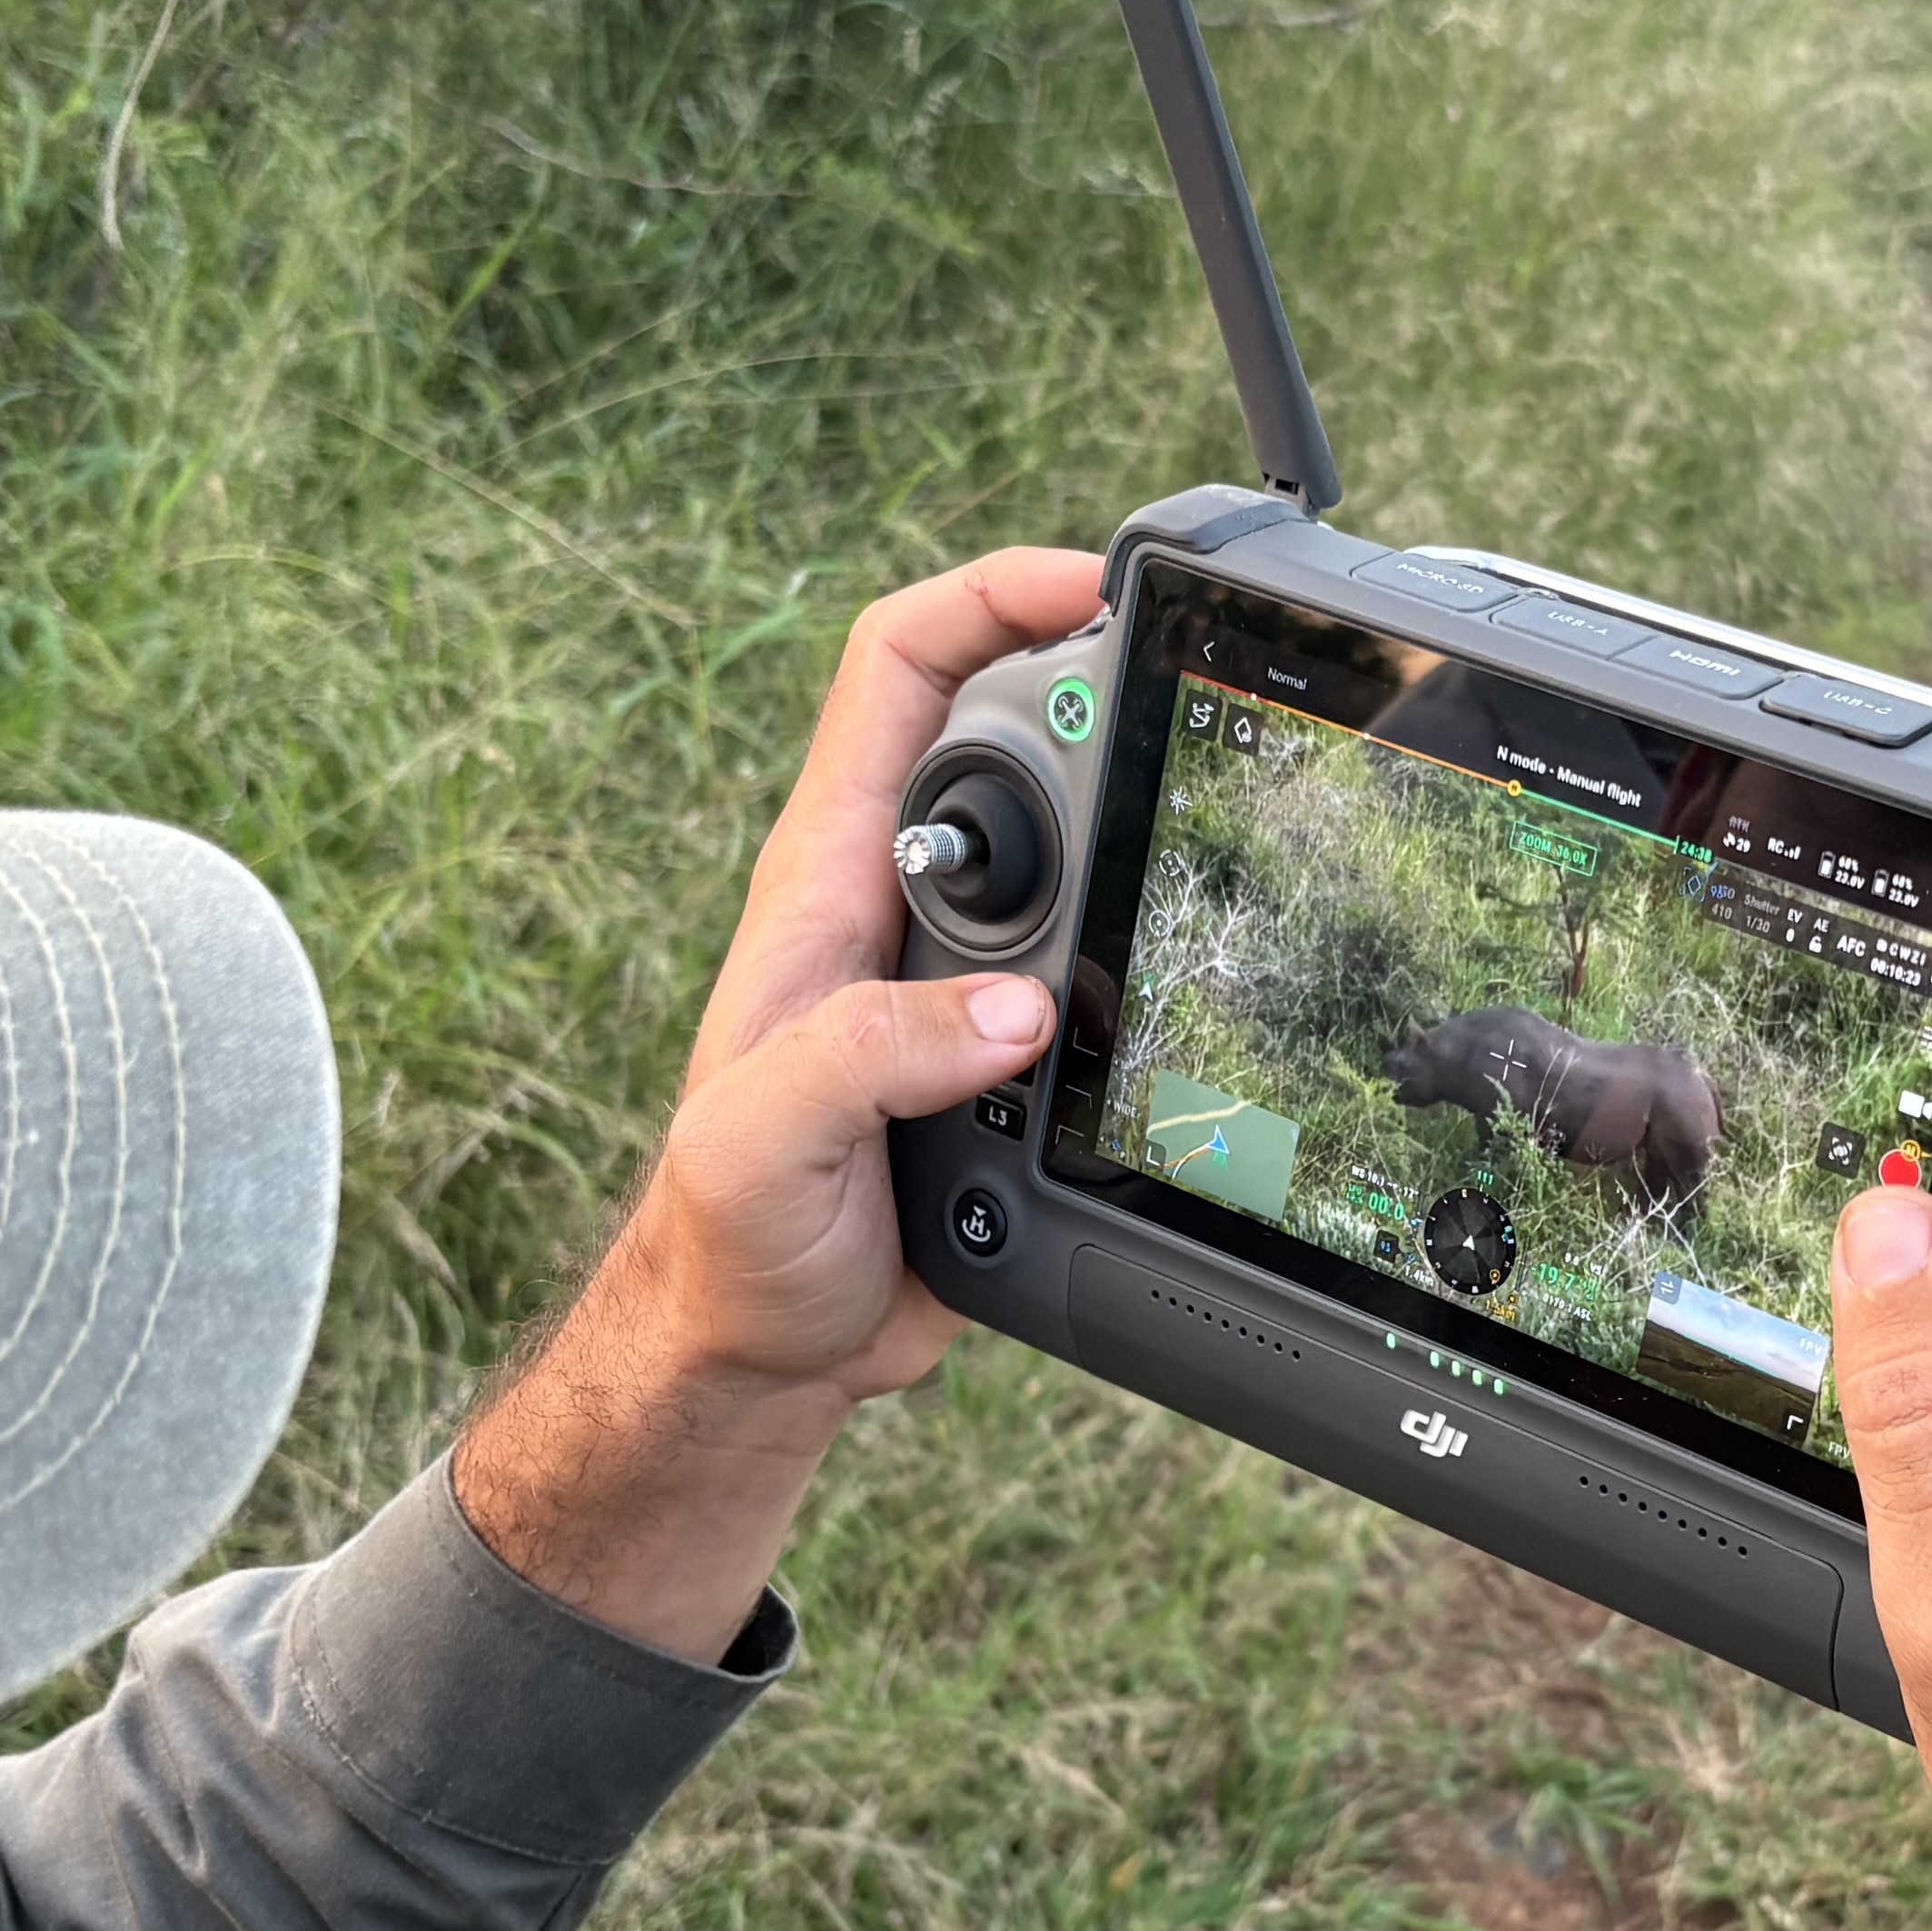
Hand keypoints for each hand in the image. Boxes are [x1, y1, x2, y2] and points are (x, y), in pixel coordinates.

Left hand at [454, 547, 1105, 1657]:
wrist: (765, 1344)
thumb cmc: (728, 1233)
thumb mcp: (767, 1139)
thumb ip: (874, 1059)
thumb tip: (1016, 1016)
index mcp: (832, 876)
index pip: (903, 668)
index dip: (992, 598)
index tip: (1094, 586)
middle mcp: (908, 903)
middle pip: (1029, 743)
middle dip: (1114, 721)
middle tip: (1189, 748)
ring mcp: (970, 976)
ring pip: (1095, 863)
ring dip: (1152, 868)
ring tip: (1203, 899)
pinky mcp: (1023, 1056)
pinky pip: (1121, 980)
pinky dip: (1166, 979)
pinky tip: (1197, 1014)